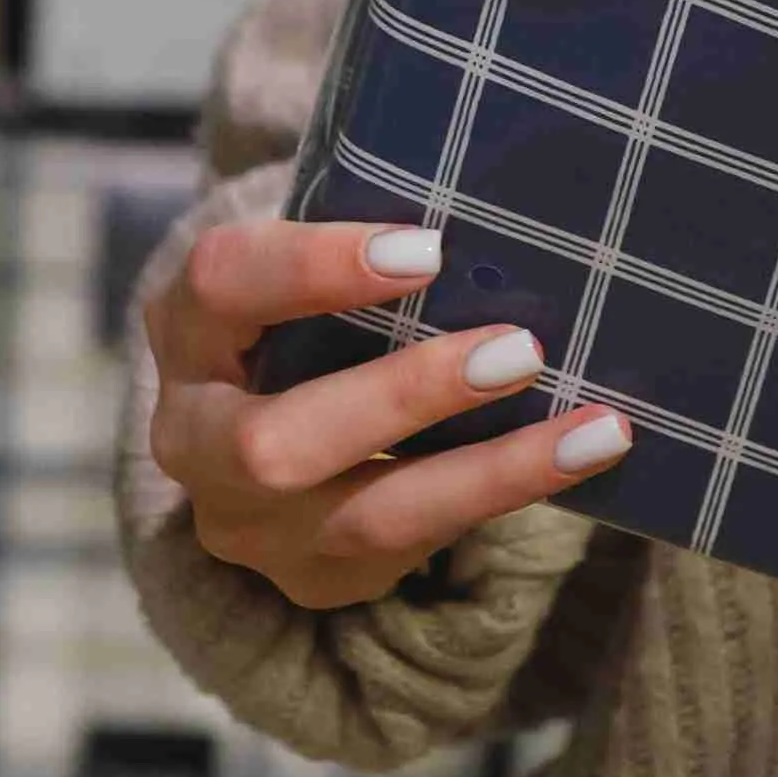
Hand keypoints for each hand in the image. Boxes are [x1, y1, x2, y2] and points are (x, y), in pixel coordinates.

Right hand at [146, 219, 637, 611]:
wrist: (267, 429)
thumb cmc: (312, 314)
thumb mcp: (309, 271)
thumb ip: (368, 244)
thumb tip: (502, 198)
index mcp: (186, 329)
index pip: (221, 285)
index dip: (314, 267)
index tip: (428, 249)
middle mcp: (193, 440)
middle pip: (272, 442)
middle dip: (405, 397)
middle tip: (517, 350)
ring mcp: (247, 525)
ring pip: (363, 519)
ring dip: (487, 471)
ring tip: (591, 428)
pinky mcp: (312, 578)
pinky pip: (416, 550)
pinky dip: (506, 496)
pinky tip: (585, 456)